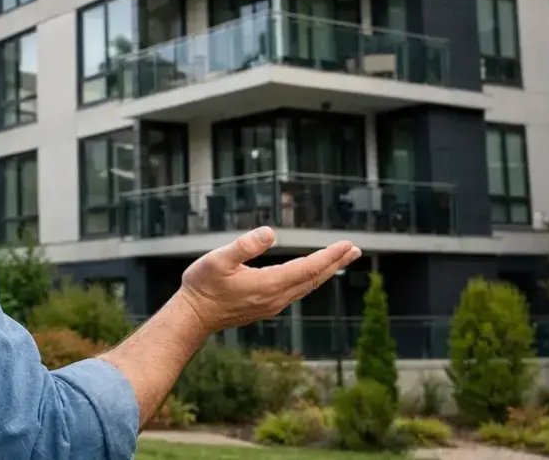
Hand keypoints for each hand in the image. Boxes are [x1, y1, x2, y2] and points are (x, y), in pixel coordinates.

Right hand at [176, 226, 360, 334]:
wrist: (194, 316)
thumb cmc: (203, 285)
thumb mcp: (218, 259)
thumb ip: (244, 245)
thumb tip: (271, 233)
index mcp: (269, 284)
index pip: (308, 268)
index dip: (329, 256)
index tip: (346, 245)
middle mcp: (276, 297)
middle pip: (314, 279)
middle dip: (335, 263)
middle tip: (354, 250)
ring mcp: (273, 304)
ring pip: (307, 286)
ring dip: (326, 272)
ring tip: (340, 259)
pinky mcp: (267, 306)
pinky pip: (297, 291)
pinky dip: (311, 280)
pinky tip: (312, 275)